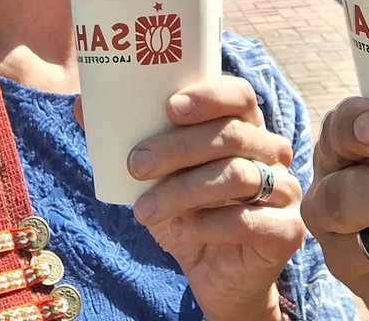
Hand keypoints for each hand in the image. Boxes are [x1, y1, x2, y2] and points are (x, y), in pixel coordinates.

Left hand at [126, 76, 304, 320]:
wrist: (216, 275)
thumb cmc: (187, 213)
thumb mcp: (155, 177)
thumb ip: (125, 140)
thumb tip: (82, 105)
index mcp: (245, 125)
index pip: (239, 94)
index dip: (208, 95)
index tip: (169, 106)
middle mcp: (271, 151)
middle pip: (230, 134)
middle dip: (177, 147)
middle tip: (136, 163)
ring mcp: (285, 189)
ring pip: (236, 176)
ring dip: (183, 191)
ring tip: (144, 210)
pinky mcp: (287, 230)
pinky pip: (247, 220)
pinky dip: (208, 224)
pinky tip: (182, 230)